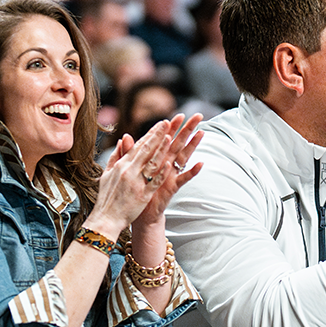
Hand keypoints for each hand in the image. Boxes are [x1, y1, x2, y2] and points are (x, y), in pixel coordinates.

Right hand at [87, 116, 195, 234]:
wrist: (105, 219)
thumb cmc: (107, 197)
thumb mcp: (107, 174)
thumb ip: (116, 156)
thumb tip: (123, 140)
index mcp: (121, 165)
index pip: (139, 146)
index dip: (151, 134)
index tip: (161, 124)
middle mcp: (128, 171)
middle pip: (146, 150)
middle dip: (158, 135)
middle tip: (169, 122)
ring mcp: (136, 183)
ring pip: (151, 163)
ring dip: (160, 150)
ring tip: (170, 137)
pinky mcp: (142, 196)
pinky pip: (153, 183)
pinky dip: (160, 174)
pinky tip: (169, 165)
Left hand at [119, 114, 203, 229]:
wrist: (137, 212)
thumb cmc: (133, 189)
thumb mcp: (128, 169)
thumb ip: (127, 153)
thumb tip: (124, 136)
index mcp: (154, 157)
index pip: (164, 138)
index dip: (171, 127)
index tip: (178, 115)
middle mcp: (165, 163)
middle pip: (178, 143)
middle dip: (187, 129)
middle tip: (198, 116)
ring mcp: (170, 174)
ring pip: (183, 156)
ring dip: (192, 144)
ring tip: (201, 133)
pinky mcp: (172, 186)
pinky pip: (183, 178)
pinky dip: (192, 171)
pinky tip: (201, 163)